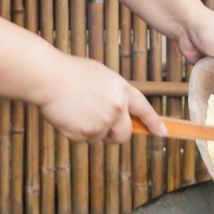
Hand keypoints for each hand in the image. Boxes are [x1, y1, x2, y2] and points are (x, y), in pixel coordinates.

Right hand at [39, 55, 162, 142]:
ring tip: (78, 109)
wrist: (50, 78)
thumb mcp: (102, 77)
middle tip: (103, 126)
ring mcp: (100, 123)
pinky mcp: (84, 134)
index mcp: (122, 91)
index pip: (144, 110)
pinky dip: (77, 132)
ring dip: (92, 130)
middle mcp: (116, 109)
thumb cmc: (72, 73)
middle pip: (124, 135)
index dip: (154, 122)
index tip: (162, 132)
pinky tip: (69, 115)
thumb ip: (114, 95)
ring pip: (101, 137)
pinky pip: (84, 140)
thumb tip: (119, 113)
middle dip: (116, 134)